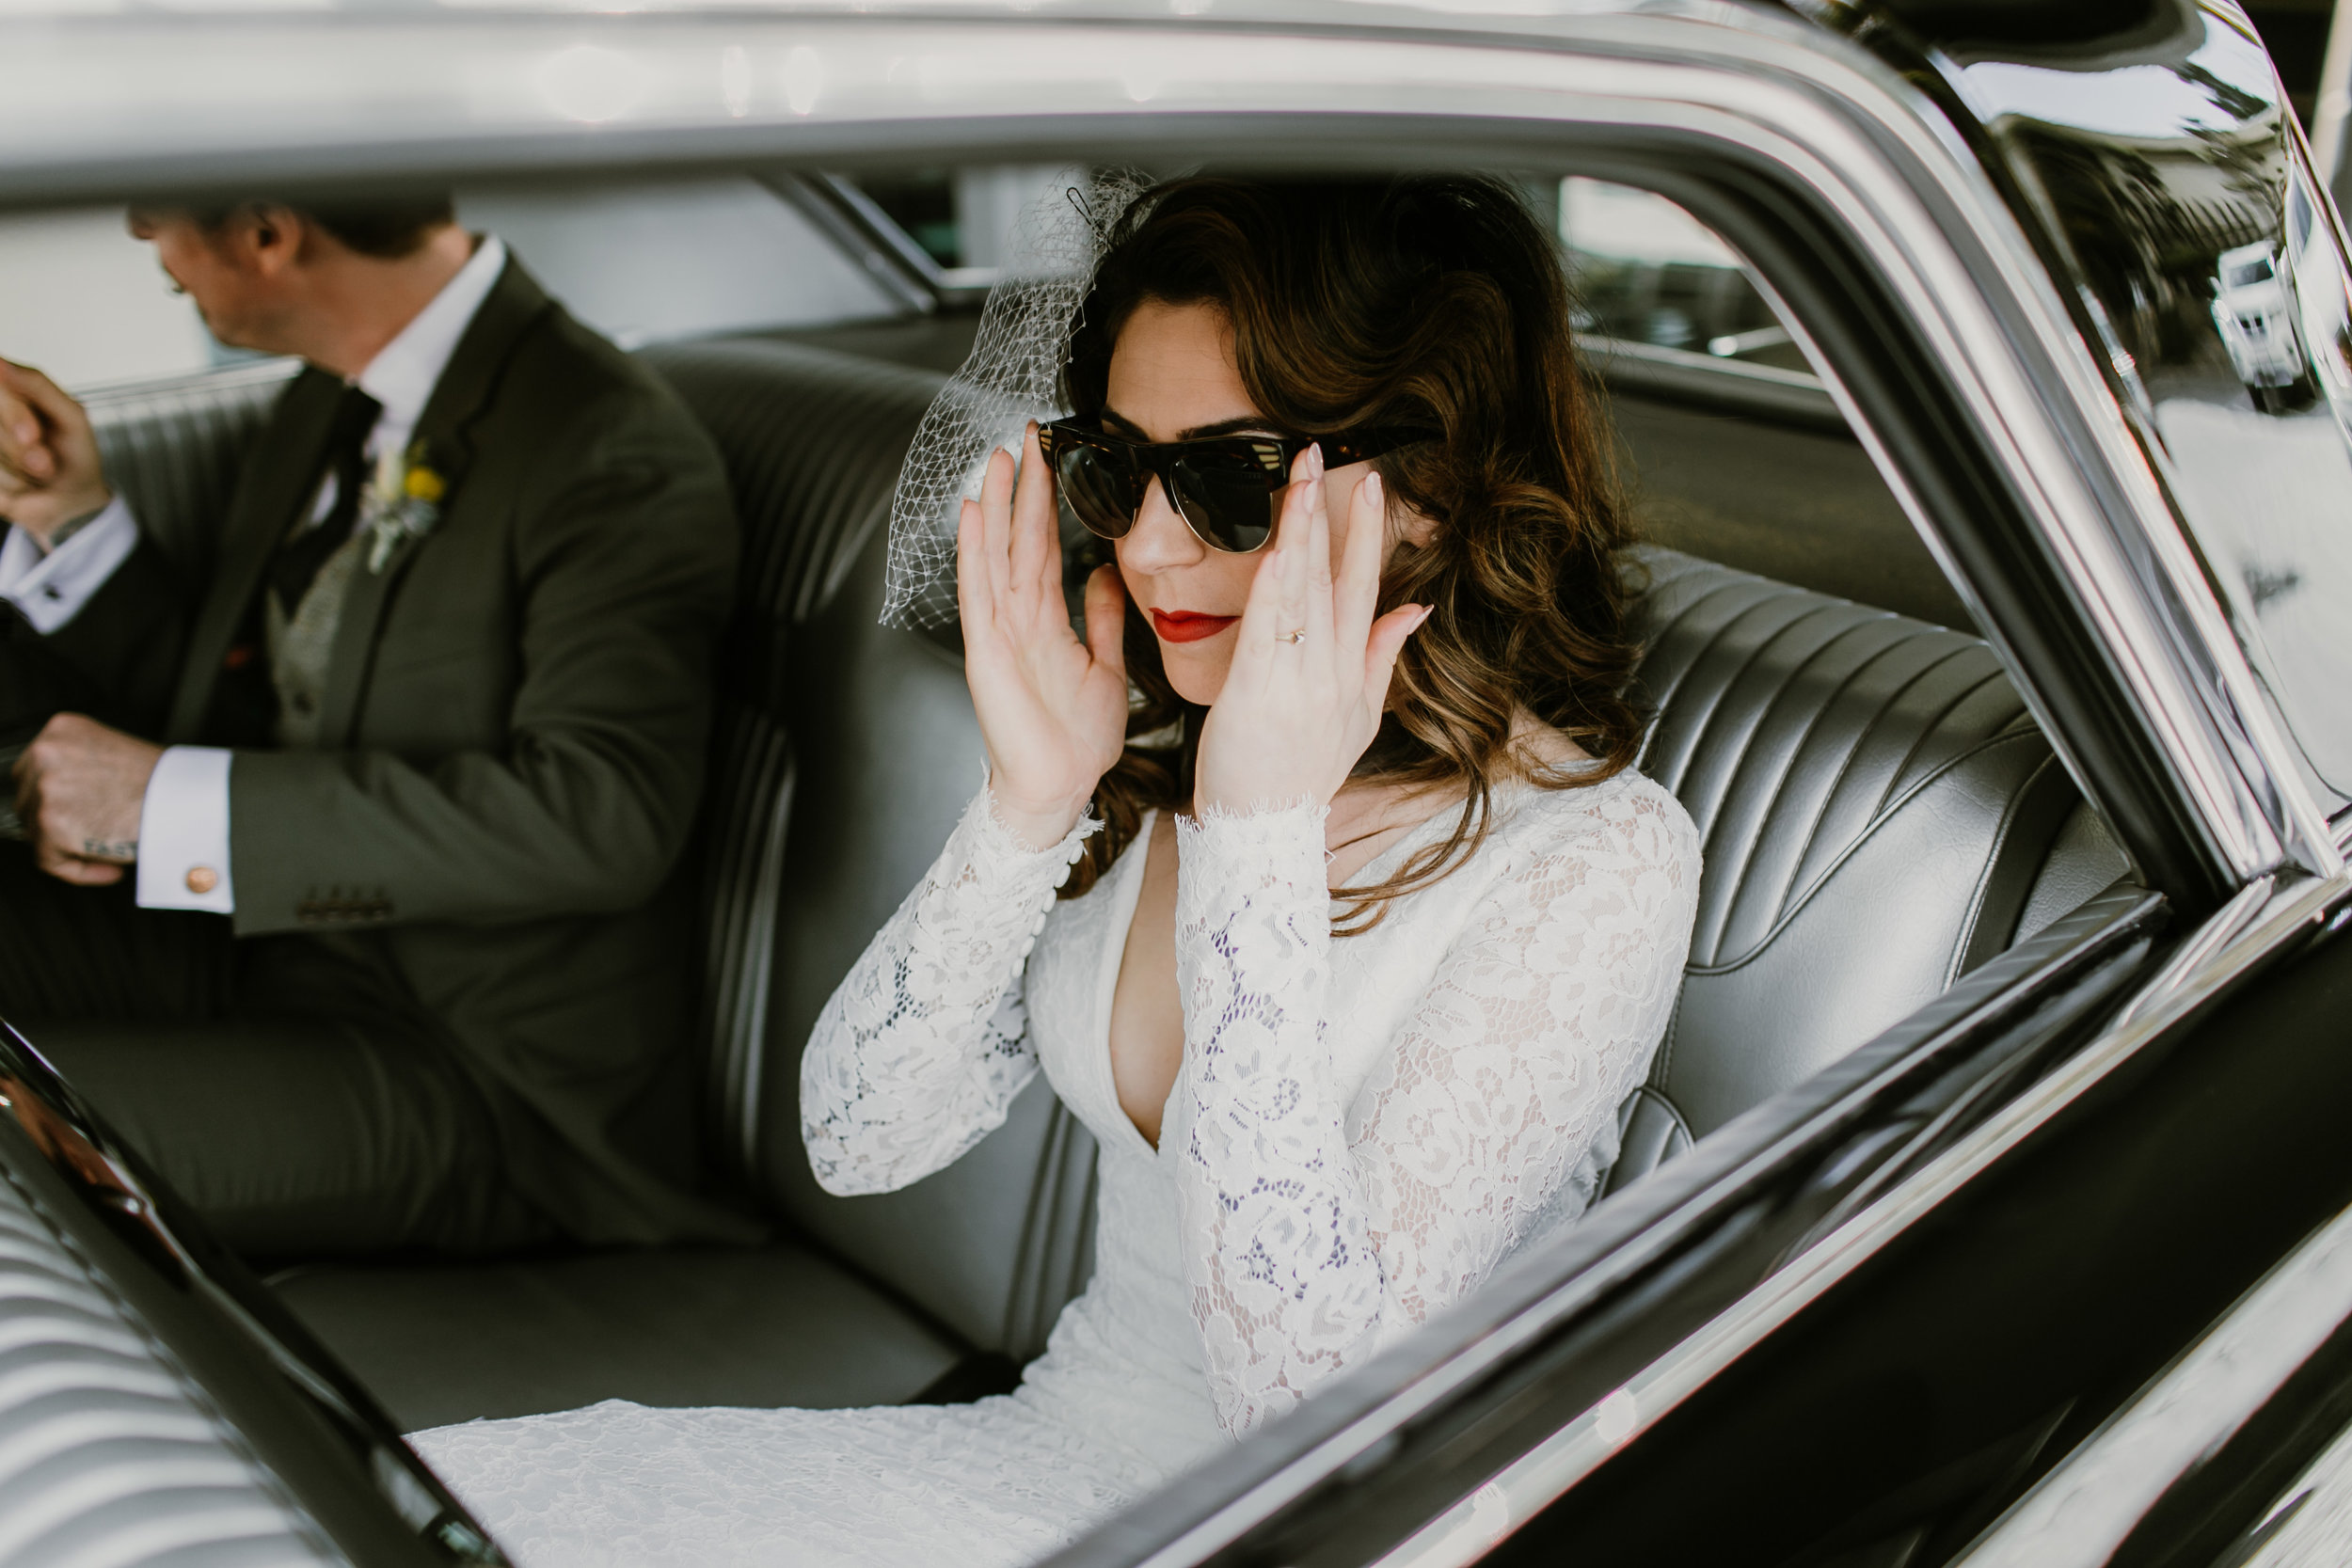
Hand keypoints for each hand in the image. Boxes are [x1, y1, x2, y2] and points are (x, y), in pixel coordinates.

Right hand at [0, 360, 111, 548]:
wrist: (72, 502)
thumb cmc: (75, 455)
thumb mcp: (71, 417)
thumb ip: (37, 386)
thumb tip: (0, 363)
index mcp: (13, 389)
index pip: (1, 382)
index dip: (13, 413)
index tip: (32, 435)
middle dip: (21, 449)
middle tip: (45, 464)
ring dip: (20, 470)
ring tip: (41, 472)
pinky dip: (11, 484)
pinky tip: (24, 483)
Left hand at [12, 713, 161, 885]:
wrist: (188, 800)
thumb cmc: (167, 783)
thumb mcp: (114, 754)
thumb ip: (81, 767)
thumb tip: (67, 799)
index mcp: (62, 729)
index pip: (32, 770)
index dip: (54, 799)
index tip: (76, 815)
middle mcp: (45, 752)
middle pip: (26, 800)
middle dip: (56, 823)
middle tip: (92, 835)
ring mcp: (44, 786)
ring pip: (35, 832)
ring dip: (69, 847)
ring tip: (109, 850)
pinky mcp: (50, 823)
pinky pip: (50, 860)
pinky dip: (79, 870)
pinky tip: (110, 866)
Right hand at [956, 422, 1129, 848]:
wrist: (1060, 789)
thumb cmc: (1077, 741)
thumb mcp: (1107, 668)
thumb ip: (1104, 622)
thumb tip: (1104, 577)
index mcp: (1047, 621)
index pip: (1047, 547)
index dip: (1049, 503)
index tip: (1052, 457)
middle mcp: (1018, 618)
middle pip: (1020, 539)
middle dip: (1023, 487)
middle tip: (1027, 433)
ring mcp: (999, 631)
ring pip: (996, 554)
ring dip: (995, 504)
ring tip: (997, 456)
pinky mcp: (985, 650)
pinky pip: (978, 590)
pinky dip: (974, 551)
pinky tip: (972, 513)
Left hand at [1195, 446, 1429, 815]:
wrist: (1265, 833)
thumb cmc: (1300, 775)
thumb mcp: (1359, 719)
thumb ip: (1383, 657)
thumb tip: (1414, 607)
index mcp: (1353, 675)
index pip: (1366, 589)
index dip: (1369, 535)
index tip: (1374, 486)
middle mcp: (1332, 674)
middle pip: (1335, 580)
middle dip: (1330, 513)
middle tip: (1319, 456)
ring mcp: (1297, 684)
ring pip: (1302, 595)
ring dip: (1301, 533)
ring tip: (1300, 482)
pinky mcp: (1256, 695)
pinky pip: (1268, 633)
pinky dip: (1275, 590)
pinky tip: (1279, 551)